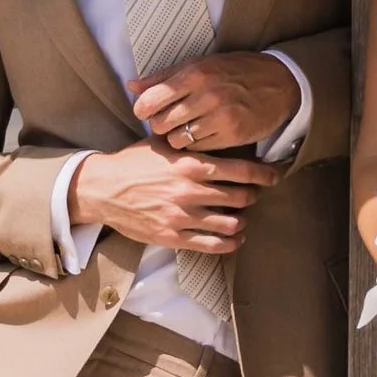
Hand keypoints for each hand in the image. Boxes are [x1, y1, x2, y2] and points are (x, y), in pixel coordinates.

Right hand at [70, 145, 267, 257]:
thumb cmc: (133, 162)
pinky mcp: (173, 237)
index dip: (264, 174)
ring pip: (230, 223)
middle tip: (253, 195)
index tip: (274, 175)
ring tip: (242, 218)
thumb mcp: (162, 143)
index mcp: (191, 164)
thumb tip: (216, 131)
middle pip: (241, 197)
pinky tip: (235, 238)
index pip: (241, 170)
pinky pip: (212, 245)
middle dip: (252, 197)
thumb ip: (191, 142)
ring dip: (242, 221)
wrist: (103, 189)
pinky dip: (230, 243)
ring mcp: (183, 216)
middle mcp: (191, 191)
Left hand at [130, 50, 300, 154]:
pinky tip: (202, 134)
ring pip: (177, 139)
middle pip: (161, 123)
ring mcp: (221, 117)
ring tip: (185, 128)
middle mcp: (207, 95)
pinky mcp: (233, 136)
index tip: (145, 112)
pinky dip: (195, 144)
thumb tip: (132, 86)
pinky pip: (199, 149)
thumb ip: (164, 77)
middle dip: (159, 125)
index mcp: (195, 73)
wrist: (279, 83)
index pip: (151, 100)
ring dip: (176, 137)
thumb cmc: (234, 71)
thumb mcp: (200, 64)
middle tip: (167, 121)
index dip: (142, 110)